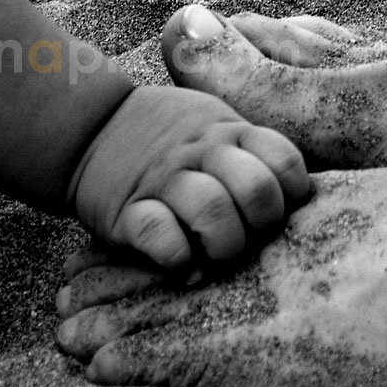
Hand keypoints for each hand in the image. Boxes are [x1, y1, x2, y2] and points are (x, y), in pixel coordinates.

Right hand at [68, 85, 308, 269]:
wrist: (89, 127)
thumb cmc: (165, 138)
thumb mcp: (212, 123)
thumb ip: (250, 151)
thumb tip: (297, 203)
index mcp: (228, 132)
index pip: (285, 162)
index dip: (291, 195)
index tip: (276, 210)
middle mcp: (200, 152)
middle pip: (257, 190)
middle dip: (262, 226)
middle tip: (248, 237)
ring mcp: (163, 179)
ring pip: (214, 212)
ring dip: (223, 245)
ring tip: (214, 254)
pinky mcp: (126, 210)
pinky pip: (161, 236)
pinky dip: (177, 258)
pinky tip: (181, 263)